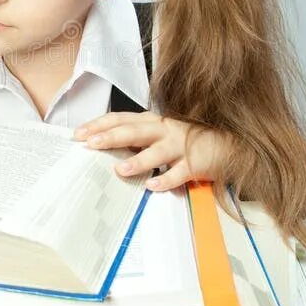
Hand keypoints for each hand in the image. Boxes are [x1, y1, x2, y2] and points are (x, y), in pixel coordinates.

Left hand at [72, 111, 230, 190]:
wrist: (227, 145)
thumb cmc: (187, 140)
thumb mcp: (159, 134)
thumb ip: (136, 138)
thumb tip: (104, 144)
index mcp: (152, 121)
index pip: (121, 119)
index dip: (99, 124)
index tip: (78, 133)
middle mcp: (164, 130)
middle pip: (134, 132)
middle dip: (111, 137)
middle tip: (90, 144)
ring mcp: (180, 146)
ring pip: (156, 152)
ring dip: (138, 161)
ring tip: (120, 170)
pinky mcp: (195, 164)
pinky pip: (178, 173)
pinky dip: (165, 180)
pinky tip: (152, 186)